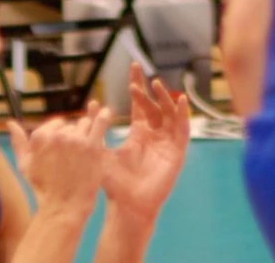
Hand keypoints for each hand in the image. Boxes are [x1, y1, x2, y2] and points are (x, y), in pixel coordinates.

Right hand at [9, 105, 110, 219]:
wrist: (64, 206)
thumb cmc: (44, 187)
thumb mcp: (26, 166)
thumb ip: (19, 143)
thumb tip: (10, 122)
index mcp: (39, 138)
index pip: (56, 124)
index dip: (59, 136)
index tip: (60, 151)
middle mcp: (57, 136)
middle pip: (71, 125)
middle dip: (72, 137)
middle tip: (70, 158)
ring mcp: (76, 140)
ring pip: (85, 124)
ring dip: (86, 135)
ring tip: (82, 155)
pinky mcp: (92, 145)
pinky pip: (102, 121)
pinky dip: (104, 117)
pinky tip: (105, 115)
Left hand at [101, 72, 190, 221]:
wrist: (129, 206)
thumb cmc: (116, 183)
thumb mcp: (102, 154)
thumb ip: (98, 132)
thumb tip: (91, 106)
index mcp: (139, 132)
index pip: (140, 103)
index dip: (138, 86)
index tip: (134, 67)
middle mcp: (155, 132)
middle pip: (155, 105)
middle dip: (150, 91)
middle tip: (145, 79)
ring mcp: (167, 140)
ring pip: (170, 112)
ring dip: (166, 98)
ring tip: (158, 86)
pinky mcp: (177, 150)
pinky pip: (182, 128)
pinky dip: (182, 114)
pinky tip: (180, 101)